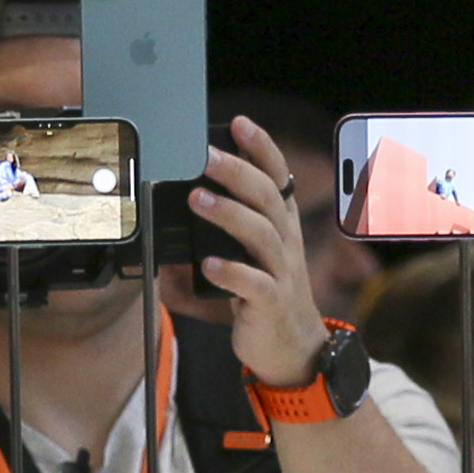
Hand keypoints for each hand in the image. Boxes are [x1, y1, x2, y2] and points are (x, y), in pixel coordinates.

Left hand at [190, 115, 326, 389]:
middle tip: (205, 155)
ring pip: (261, 235)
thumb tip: (181, 201)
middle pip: (266, 198)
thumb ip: (226, 228)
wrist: (292, 348)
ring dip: (229, 214)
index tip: (239, 124)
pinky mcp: (271, 304)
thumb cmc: (264, 294)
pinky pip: (255, 285)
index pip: (277, 177)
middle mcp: (285, 242)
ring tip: (197, 199)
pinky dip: (232, 273)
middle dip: (237, 172)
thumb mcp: (251, 254)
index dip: (262, 149)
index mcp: (281, 224)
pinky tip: (210, 264)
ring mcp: (281, 273)